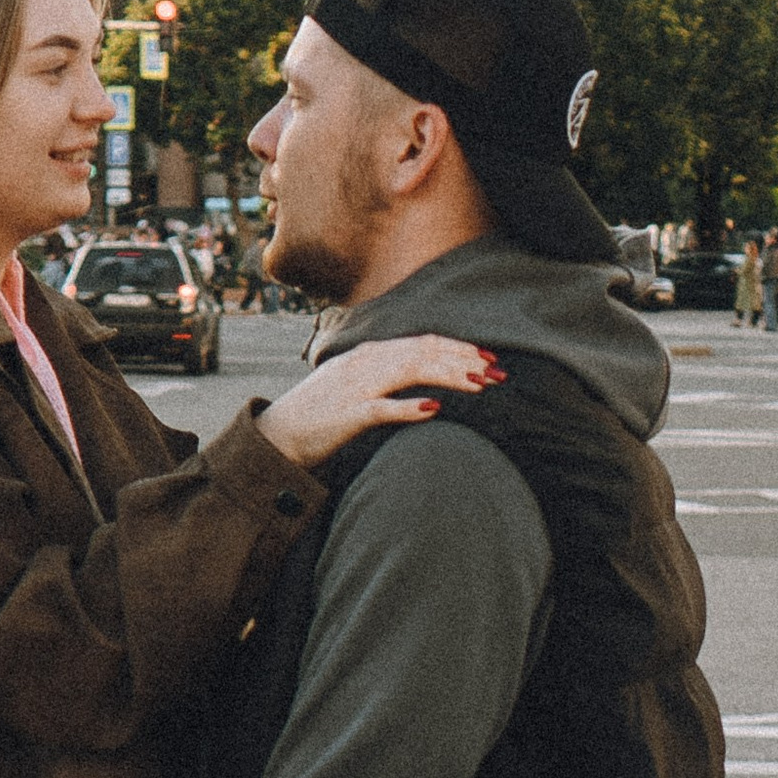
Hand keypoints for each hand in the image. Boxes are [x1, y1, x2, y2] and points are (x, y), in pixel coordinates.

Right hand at [256, 334, 502, 472]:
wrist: (278, 436)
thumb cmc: (321, 415)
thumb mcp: (357, 384)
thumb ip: (389, 376)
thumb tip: (427, 379)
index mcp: (370, 353)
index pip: (423, 342)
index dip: (460, 349)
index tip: (491, 359)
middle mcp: (366, 362)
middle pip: (423, 351)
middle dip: (465, 360)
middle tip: (499, 372)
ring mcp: (356, 387)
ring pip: (409, 371)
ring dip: (448, 375)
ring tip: (481, 383)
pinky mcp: (347, 415)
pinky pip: (382, 408)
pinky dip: (409, 407)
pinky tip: (435, 408)